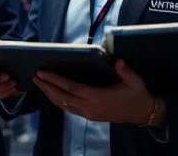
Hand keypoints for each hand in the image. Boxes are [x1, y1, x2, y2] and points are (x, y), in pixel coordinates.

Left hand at [34, 60, 162, 125]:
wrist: (142, 113)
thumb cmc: (137, 95)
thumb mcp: (135, 82)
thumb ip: (125, 71)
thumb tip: (117, 61)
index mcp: (98, 97)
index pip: (71, 88)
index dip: (56, 80)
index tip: (43, 73)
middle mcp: (90, 107)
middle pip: (63, 98)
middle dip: (47, 87)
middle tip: (35, 76)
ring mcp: (89, 114)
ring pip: (64, 105)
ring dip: (50, 95)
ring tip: (39, 84)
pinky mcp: (90, 116)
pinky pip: (70, 109)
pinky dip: (59, 101)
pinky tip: (53, 94)